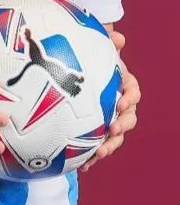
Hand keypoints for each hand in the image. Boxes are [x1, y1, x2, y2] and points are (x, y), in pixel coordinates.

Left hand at [81, 31, 140, 172]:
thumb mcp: (92, 49)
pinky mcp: (94, 134)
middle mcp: (118, 105)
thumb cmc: (84, 60)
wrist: (70, 74)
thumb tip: (118, 37)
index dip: (130, 98)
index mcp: (120, 85)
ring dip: (110, 146)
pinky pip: (97, 147)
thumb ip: (105, 42)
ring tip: (99, 154)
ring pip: (115, 137)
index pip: (133, 91)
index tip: (120, 103)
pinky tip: (83, 167)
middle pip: (128, 118)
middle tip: (111, 131)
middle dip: (122, 127)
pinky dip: (92, 158)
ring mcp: (107, 121)